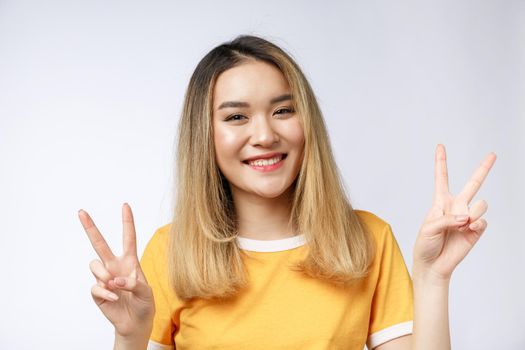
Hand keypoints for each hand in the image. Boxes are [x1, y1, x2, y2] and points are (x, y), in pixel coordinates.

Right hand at [78, 203, 154, 337]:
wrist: (136, 323)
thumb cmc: (144, 304)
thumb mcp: (146, 292)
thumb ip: (133, 283)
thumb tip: (114, 280)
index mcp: (130, 261)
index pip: (128, 238)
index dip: (127, 222)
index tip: (125, 205)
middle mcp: (115, 266)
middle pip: (100, 243)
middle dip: (90, 227)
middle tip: (81, 212)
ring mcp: (104, 278)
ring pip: (94, 264)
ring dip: (104, 274)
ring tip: (114, 285)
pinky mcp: (97, 291)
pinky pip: (96, 286)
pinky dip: (106, 293)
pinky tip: (114, 299)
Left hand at [413, 144, 496, 280]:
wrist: (433, 265)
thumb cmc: (425, 244)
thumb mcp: (428, 228)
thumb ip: (446, 219)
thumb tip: (466, 217)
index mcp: (440, 202)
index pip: (442, 178)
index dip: (441, 162)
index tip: (440, 146)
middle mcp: (456, 206)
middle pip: (473, 184)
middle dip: (484, 168)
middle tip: (493, 154)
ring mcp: (468, 217)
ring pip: (480, 204)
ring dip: (472, 213)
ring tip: (461, 225)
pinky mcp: (476, 230)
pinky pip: (482, 220)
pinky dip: (476, 224)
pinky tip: (468, 229)